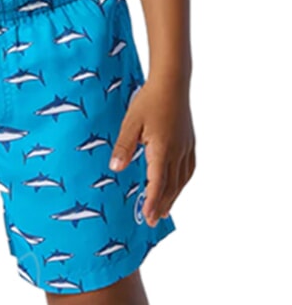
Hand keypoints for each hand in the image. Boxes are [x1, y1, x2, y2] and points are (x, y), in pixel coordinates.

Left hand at [108, 76, 194, 226]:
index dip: (152, 202)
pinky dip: (183, 181)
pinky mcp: (189, 141)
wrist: (172, 83)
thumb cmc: (149, 101)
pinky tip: (179, 184)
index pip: (157, 183)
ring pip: (181, 179)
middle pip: (171, 186)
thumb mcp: (131, 122)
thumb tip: (116, 168)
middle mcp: (177, 152)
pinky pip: (189, 168)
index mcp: (162, 149)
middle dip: (162, 205)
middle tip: (154, 221)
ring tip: (166, 209)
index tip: (148, 218)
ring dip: (173, 196)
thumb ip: (124, 146)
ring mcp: (186, 147)